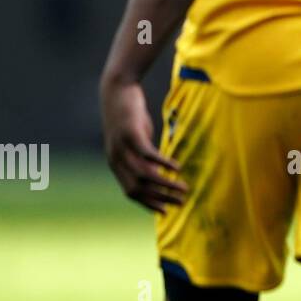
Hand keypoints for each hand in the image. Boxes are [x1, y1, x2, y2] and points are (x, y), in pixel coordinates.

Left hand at [100, 77, 186, 213]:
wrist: (117, 89)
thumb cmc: (129, 115)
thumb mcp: (135, 139)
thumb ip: (141, 157)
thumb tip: (156, 171)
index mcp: (116, 164)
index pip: (132, 193)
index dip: (149, 204)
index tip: (167, 211)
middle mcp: (116, 160)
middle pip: (139, 188)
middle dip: (161, 198)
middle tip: (181, 201)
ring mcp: (122, 148)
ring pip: (144, 175)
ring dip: (165, 184)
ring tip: (184, 188)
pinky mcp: (131, 134)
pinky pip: (148, 155)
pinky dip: (163, 163)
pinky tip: (177, 167)